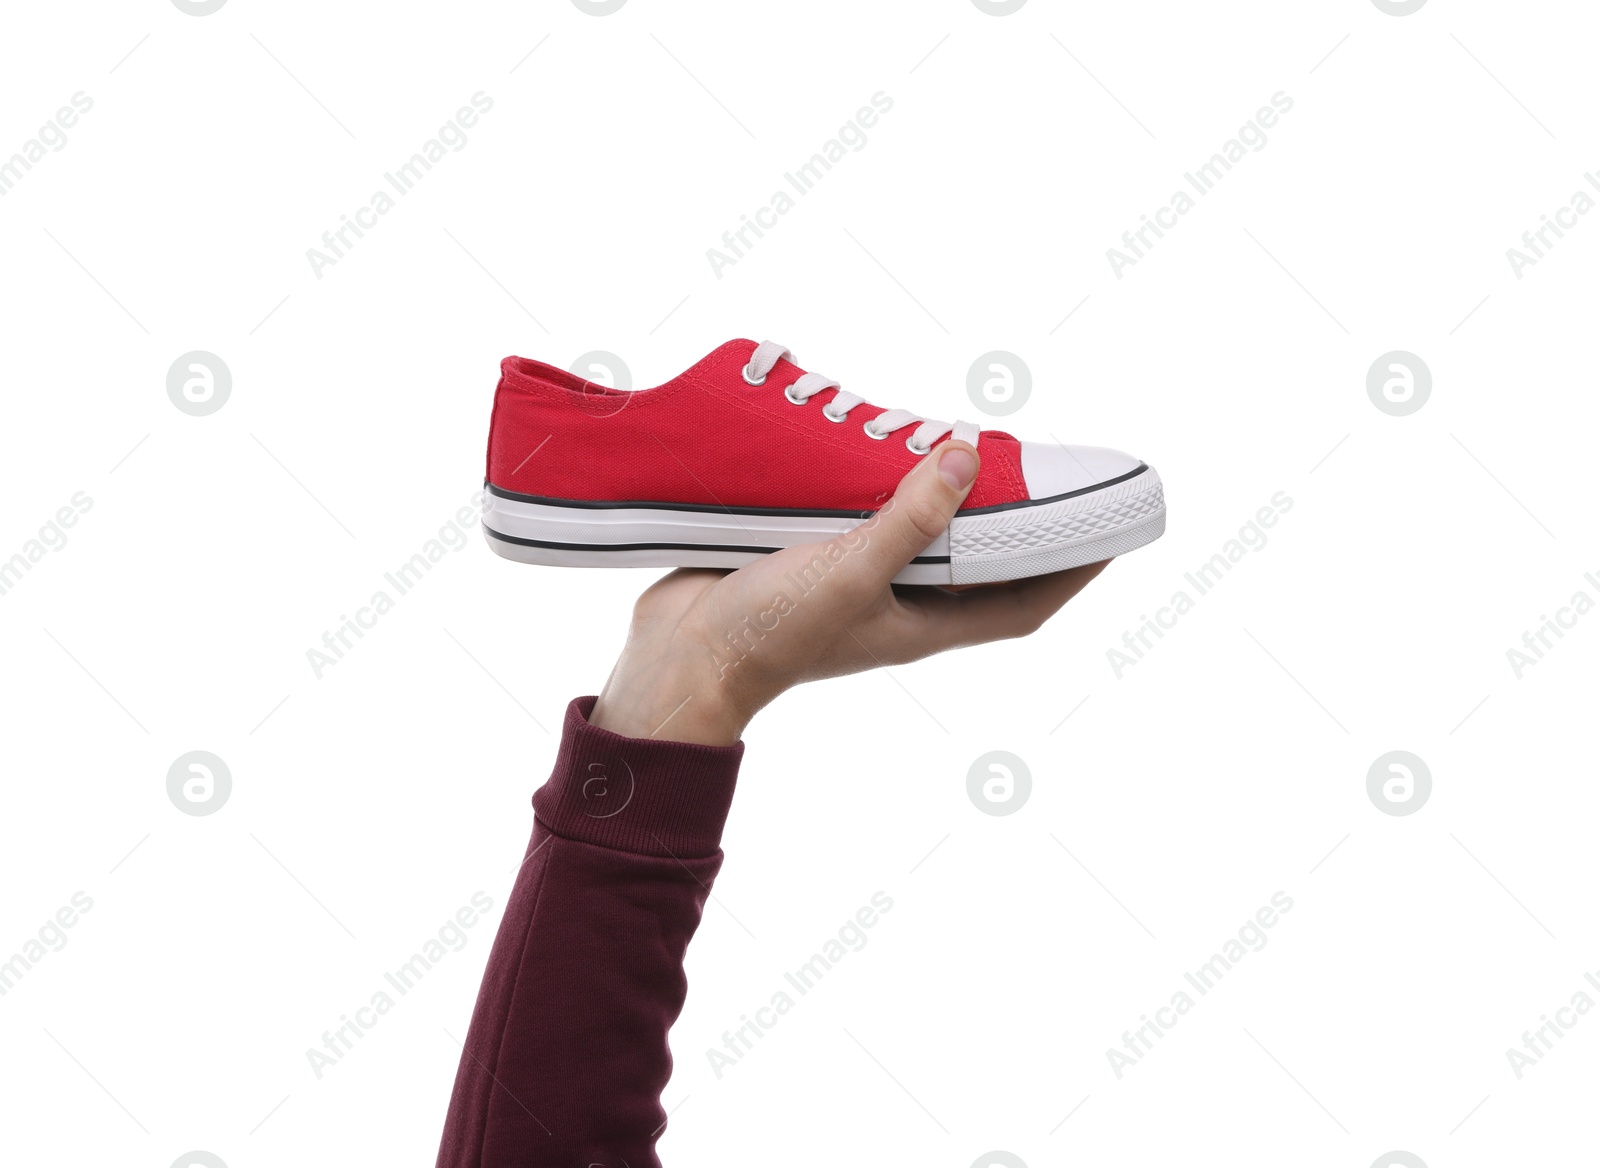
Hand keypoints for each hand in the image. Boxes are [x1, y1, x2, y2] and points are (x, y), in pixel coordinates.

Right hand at [589, 442, 1108, 744]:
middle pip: (981, 564)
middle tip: (1039, 464)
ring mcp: (858, 581)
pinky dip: (886, 486)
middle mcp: (902, 604)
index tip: (1108, 528)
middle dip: (1015, 521)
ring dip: (948, 496)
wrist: (679, 656)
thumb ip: (911, 519)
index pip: (1025, 604)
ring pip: (924, 535)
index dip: (1072, 573)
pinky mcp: (815, 556)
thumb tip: (969, 459)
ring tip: (968, 443)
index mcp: (926, 625)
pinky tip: (881, 445)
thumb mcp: (851, 574)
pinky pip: (868, 517)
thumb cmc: (769, 635)